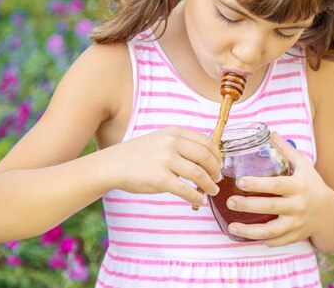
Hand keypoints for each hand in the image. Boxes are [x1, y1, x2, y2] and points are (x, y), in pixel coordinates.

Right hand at [106, 127, 221, 206]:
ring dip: (210, 185)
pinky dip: (196, 197)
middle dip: (216, 171)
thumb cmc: (140, 154)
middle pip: (206, 157)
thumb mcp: (162, 139)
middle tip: (218, 180)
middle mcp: (172, 143)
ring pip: (199, 174)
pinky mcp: (159, 179)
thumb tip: (209, 158)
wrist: (113, 164)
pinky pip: (186, 190)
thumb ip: (182, 144)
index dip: (217, 156)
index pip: (207, 142)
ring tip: (212, 191)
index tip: (220, 165)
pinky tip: (200, 201)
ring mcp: (165, 160)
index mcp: (175, 132)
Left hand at [225, 132, 333, 246]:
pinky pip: (276, 241)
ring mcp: (297, 223)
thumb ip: (287, 150)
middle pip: (270, 207)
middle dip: (247, 205)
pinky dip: (261, 240)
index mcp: (299, 186)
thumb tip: (271, 133)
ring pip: (271, 231)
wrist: (330, 212)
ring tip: (231, 226)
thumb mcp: (304, 165)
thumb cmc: (313, 184)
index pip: (276, 185)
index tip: (240, 182)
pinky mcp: (295, 236)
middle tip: (229, 201)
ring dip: (249, 231)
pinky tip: (246, 236)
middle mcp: (298, 205)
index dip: (258, 184)